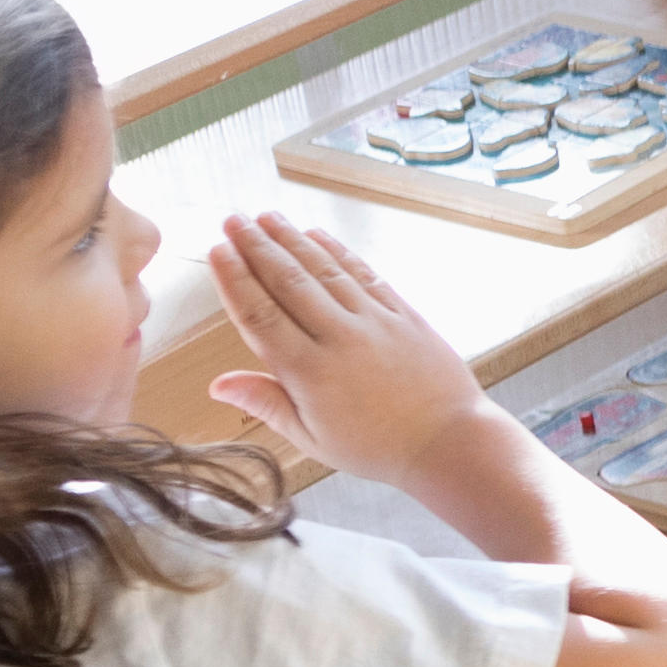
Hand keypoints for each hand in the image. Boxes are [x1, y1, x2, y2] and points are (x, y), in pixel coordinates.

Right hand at [205, 207, 494, 482]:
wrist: (449, 443)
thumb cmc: (377, 449)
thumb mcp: (313, 438)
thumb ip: (266, 403)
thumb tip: (217, 384)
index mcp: (308, 372)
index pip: (260, 315)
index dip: (235, 279)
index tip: (217, 251)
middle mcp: (339, 338)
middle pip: (288, 282)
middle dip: (257, 247)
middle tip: (232, 220)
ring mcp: (374, 323)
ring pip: (324, 271)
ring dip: (293, 240)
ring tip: (267, 217)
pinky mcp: (403, 315)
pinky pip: (364, 275)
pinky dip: (339, 252)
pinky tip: (318, 235)